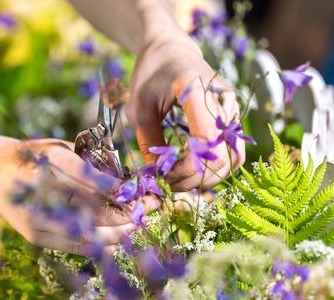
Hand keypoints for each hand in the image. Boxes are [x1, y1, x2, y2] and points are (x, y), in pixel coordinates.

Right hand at [0, 138, 136, 254]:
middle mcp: (38, 190)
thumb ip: (86, 161)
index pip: (83, 174)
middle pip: (88, 207)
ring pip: (85, 231)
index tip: (138, 189)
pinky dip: (101, 244)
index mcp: (44, 160)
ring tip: (142, 225)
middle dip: (124, 211)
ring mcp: (35, 217)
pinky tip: (122, 240)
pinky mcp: (35, 236)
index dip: (112, 185)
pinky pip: (74, 244)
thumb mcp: (56, 148)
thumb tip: (125, 178)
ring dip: (118, 230)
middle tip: (152, 208)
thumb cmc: (31, 158)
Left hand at [126, 33, 243, 190]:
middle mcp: (223, 99)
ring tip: (177, 180)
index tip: (163, 176)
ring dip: (206, 178)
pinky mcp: (233, 118)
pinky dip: (214, 168)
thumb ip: (149, 143)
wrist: (171, 51)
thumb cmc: (150, 75)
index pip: (206, 141)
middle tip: (167, 184)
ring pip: (233, 159)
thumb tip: (158, 178)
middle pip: (223, 157)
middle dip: (194, 179)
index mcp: (196, 88)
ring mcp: (232, 108)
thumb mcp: (139, 108)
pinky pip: (232, 152)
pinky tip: (190, 172)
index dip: (187, 169)